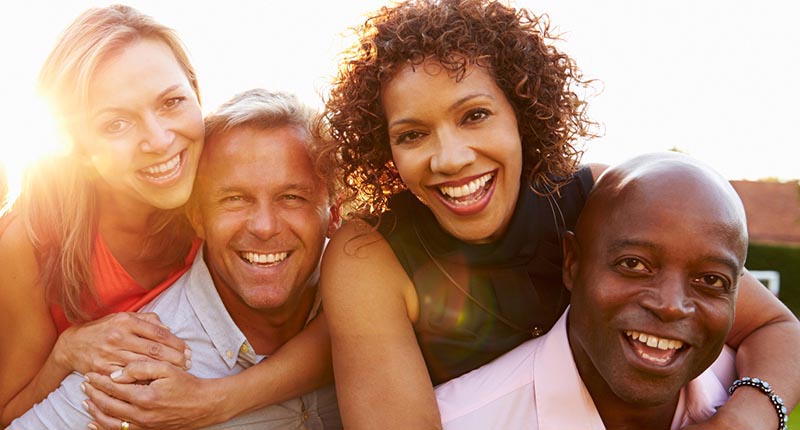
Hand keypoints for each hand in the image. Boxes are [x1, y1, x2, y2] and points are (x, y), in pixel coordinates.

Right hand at [56, 312, 190, 375]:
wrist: (73, 345)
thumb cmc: (105, 329)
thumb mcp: (124, 317)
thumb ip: (148, 320)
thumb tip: (168, 329)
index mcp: (126, 321)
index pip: (159, 333)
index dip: (177, 343)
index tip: (187, 350)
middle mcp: (118, 336)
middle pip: (154, 350)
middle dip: (175, 358)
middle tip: (188, 363)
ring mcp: (110, 354)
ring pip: (144, 365)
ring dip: (163, 370)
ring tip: (178, 372)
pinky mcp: (103, 370)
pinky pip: (128, 378)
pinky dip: (144, 380)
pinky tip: (157, 381)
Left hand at [82, 361, 225, 429]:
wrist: (204, 405)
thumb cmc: (187, 384)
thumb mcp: (167, 369)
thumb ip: (141, 368)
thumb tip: (117, 374)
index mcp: (145, 397)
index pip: (114, 389)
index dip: (99, 381)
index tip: (89, 374)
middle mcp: (142, 415)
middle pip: (108, 406)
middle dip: (93, 395)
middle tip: (83, 385)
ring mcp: (144, 426)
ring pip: (110, 422)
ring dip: (95, 412)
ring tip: (85, 402)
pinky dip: (103, 428)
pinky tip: (94, 423)